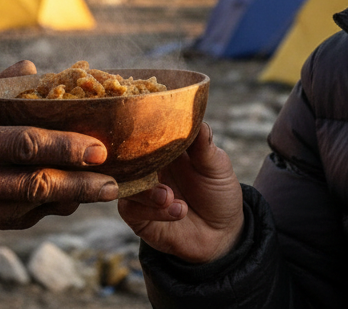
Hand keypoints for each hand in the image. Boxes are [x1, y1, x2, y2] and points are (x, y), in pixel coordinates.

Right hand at [0, 62, 117, 245]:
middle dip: (78, 185)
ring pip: (21, 211)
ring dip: (60, 203)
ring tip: (92, 194)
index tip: (99, 147)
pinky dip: (25, 213)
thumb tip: (14, 72)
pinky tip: (46, 204)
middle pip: (32, 186)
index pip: (21, 146)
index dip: (65, 148)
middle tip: (113, 182)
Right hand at [117, 122, 243, 262]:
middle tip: (155, 167)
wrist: (222, 233)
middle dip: (137, 160)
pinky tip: (178, 211)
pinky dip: (152, 210)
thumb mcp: (216, 165)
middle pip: (126, 155)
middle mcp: (146, 166)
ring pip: (125, 182)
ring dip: (147, 191)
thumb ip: (203, 144)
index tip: (148, 126)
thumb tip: (195, 114)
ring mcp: (139, 189)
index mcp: (162, 146)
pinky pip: (130, 208)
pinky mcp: (137, 214)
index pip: (145, 130)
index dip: (144, 126)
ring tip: (169, 197)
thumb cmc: (218, 192)